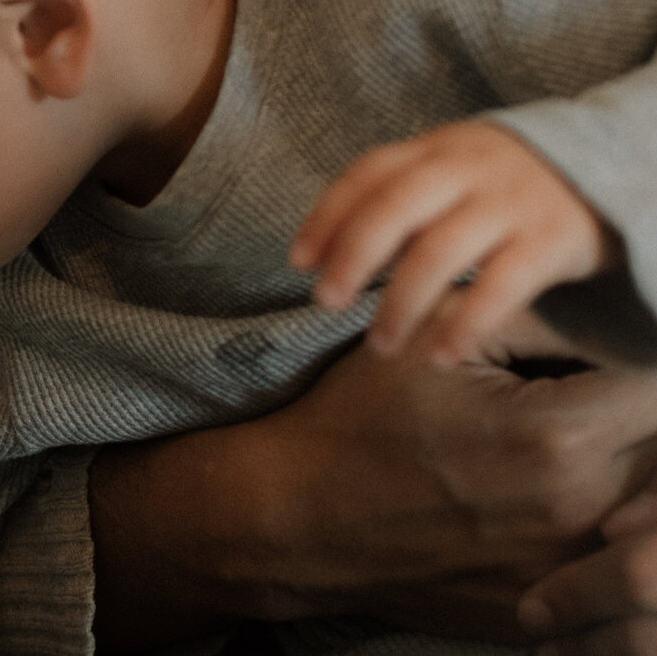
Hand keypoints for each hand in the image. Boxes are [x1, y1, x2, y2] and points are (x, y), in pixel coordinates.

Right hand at [90, 315, 656, 649]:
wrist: (295, 517)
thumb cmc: (355, 420)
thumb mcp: (431, 340)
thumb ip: (531, 316)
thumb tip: (606, 312)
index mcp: (557, 436)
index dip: (637, 360)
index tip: (603, 355)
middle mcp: (578, 512)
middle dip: (634, 414)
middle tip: (586, 395)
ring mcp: (564, 570)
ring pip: (646, 515)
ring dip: (626, 473)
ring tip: (570, 445)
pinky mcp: (544, 603)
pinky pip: (606, 569)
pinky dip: (596, 532)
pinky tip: (541, 500)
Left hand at [291, 120, 616, 362]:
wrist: (604, 169)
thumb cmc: (495, 187)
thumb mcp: (447, 175)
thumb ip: (391, 203)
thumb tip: (319, 259)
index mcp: (432, 150)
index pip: (366, 174)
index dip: (326, 216)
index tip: (299, 262)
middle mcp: (466, 169)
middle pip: (395, 206)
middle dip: (354, 255)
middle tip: (326, 302)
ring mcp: (509, 202)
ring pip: (442, 252)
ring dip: (402, 304)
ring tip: (382, 346)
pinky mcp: (551, 240)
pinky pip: (502, 286)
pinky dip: (467, 323)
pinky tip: (443, 355)